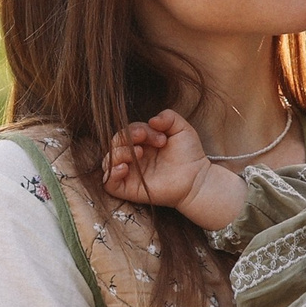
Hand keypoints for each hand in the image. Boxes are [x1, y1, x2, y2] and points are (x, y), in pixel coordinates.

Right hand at [103, 111, 241, 226]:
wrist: (197, 179)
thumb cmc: (189, 155)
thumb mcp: (182, 129)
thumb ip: (168, 117)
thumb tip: (152, 120)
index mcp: (142, 143)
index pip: (128, 131)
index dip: (139, 129)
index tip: (161, 137)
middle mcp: (133, 157)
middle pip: (115, 143)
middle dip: (127, 137)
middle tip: (144, 138)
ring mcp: (130, 173)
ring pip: (108, 161)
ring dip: (119, 153)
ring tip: (138, 153)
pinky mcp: (129, 189)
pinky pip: (108, 182)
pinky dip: (112, 173)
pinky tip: (125, 167)